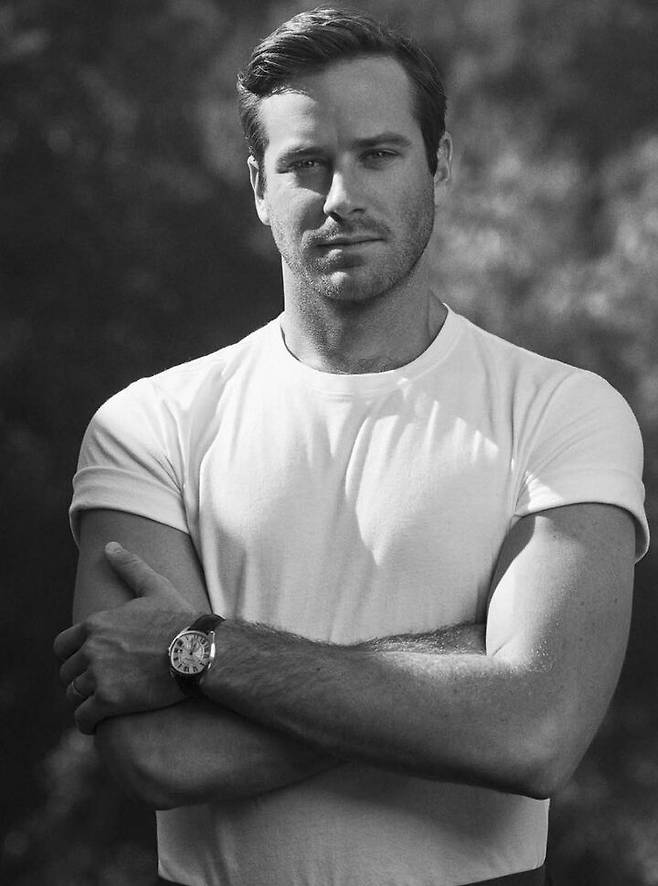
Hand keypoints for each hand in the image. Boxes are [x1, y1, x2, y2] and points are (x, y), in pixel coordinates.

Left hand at [53, 542, 199, 733]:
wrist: (200, 651)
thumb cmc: (181, 620)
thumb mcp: (155, 588)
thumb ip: (129, 567)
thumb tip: (110, 546)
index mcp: (97, 623)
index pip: (62, 646)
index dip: (73, 657)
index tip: (88, 664)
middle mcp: (91, 648)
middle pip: (67, 673)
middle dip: (80, 680)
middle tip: (100, 685)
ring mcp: (98, 675)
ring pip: (74, 695)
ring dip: (85, 701)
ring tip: (103, 704)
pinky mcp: (109, 701)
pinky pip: (83, 718)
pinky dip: (88, 722)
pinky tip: (100, 722)